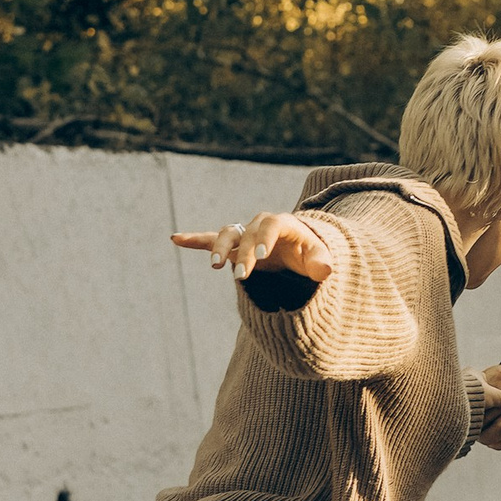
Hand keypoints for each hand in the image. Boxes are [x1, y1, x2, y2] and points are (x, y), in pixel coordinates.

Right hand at [170, 210, 335, 285]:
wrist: (298, 251)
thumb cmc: (310, 254)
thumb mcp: (319, 258)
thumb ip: (322, 262)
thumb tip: (325, 270)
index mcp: (283, 223)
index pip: (271, 225)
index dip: (265, 239)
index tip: (261, 257)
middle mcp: (260, 225)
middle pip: (247, 234)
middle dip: (243, 254)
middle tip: (242, 276)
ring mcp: (245, 234)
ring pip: (227, 234)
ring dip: (218, 248)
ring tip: (215, 267)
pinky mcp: (234, 245)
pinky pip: (211, 239)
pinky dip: (194, 239)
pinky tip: (175, 238)